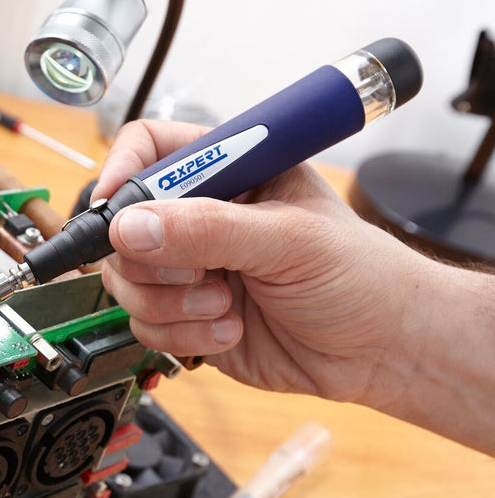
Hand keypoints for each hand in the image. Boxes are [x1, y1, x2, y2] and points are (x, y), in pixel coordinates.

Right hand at [93, 119, 441, 407]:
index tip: (116, 207)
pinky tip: (229, 331)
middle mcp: (200, 217)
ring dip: (172, 306)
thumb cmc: (360, 275)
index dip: (123, 171)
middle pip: (123, 227)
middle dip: (153, 262)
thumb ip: (207, 229)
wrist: (380, 350)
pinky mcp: (186, 317)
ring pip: (127, 283)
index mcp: (229, 171)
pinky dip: (183, 336)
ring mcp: (189, 269)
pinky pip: (144, 326)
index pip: (149, 148)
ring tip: (224, 306)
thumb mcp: (289, 239)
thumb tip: (133, 227)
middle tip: (199, 274)